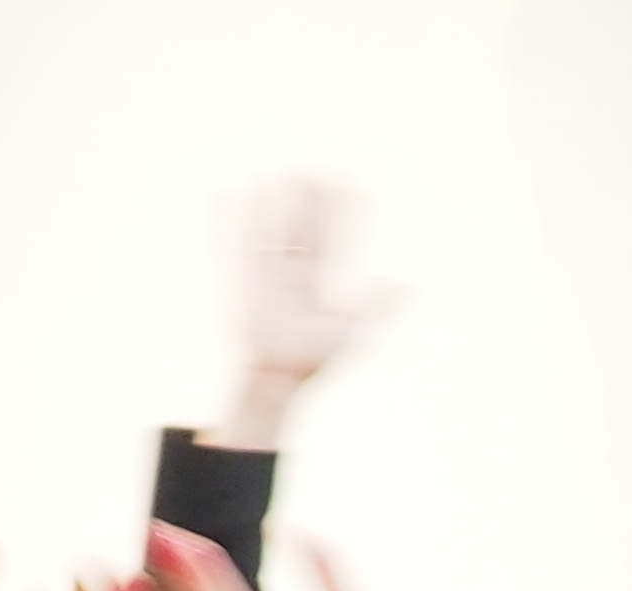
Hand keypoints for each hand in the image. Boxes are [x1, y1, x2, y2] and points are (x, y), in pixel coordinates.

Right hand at [214, 179, 401, 451]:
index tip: (354, 186)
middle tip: (317, 171)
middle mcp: (293, 271)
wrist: (278, 378)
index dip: (344, 214)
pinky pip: (232, 248)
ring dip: (273, 205)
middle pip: (303, 228)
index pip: (334, 238)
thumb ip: (378, 307)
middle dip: (309, 202)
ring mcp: (266, 274)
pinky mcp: (243, 282)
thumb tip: (408, 284)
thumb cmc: (314, 359)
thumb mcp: (353, 332)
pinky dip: (225, 224)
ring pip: (271, 230)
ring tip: (278, 175)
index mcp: (319, 279)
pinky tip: (223, 197)